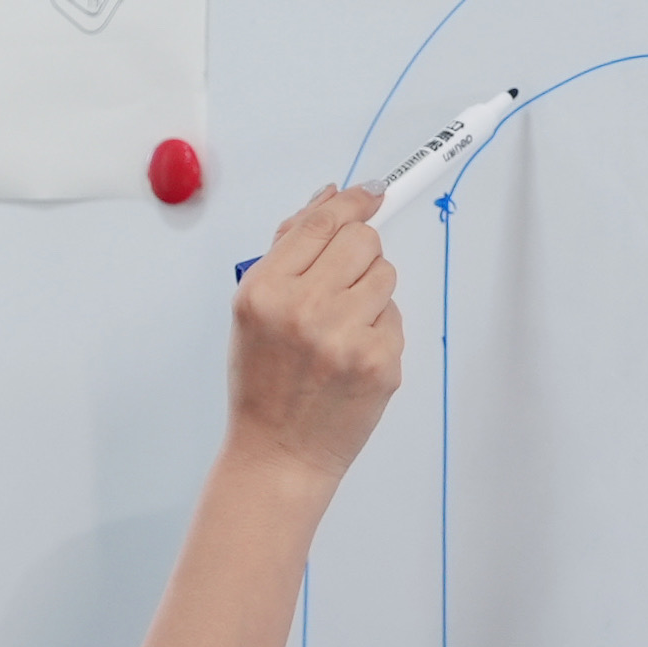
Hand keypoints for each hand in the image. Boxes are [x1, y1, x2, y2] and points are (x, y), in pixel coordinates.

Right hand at [228, 185, 403, 481]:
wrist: (277, 453)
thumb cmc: (263, 384)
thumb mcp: (253, 312)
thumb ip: (287, 252)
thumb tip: (328, 198)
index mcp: (264, 292)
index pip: (320, 222)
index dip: (351, 201)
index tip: (369, 193)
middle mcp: (303, 310)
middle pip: (362, 240)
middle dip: (360, 250)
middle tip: (345, 278)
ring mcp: (345, 337)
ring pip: (385, 275)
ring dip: (370, 292)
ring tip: (341, 326)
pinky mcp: (380, 362)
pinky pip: (394, 317)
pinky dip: (378, 330)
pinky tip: (351, 356)